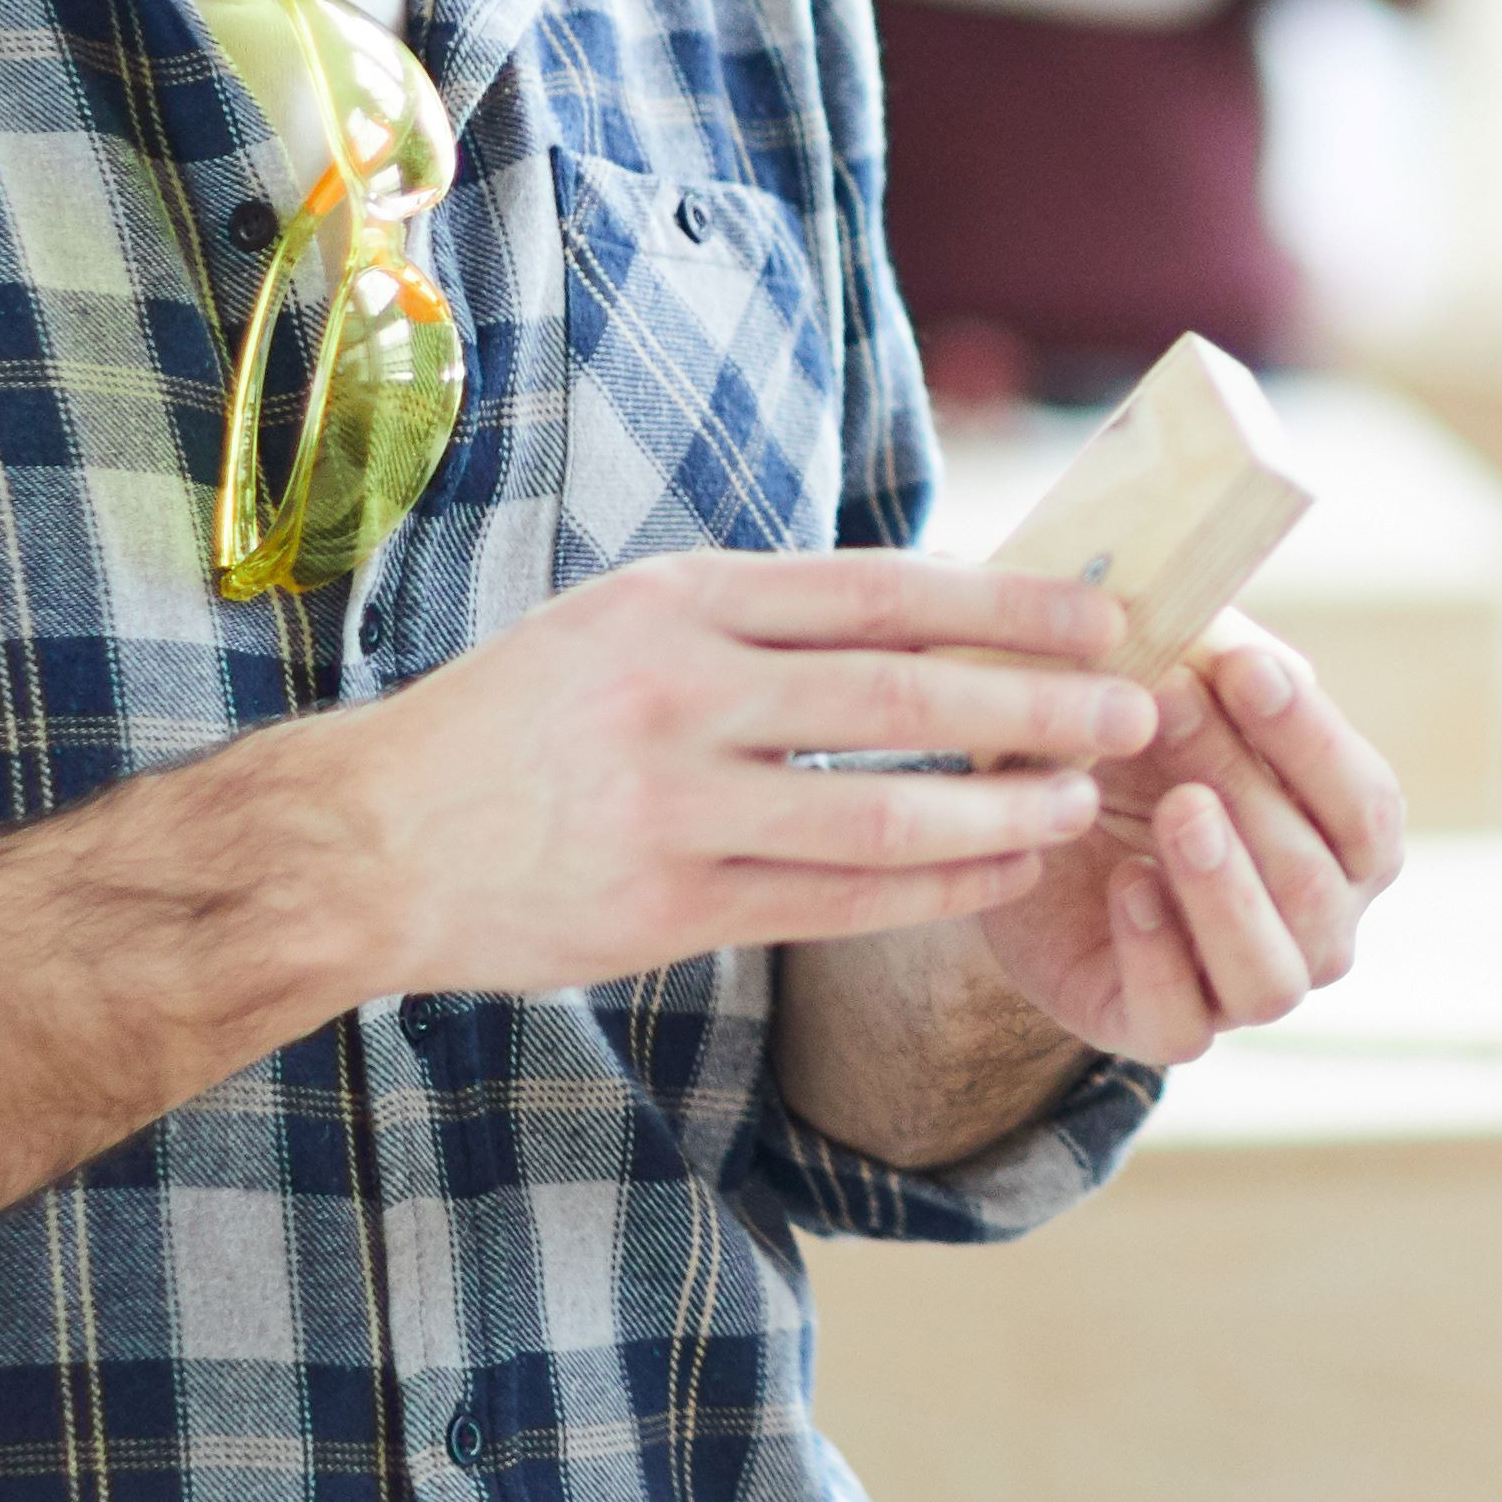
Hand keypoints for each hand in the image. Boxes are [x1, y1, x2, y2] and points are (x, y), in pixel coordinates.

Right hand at [338, 547, 1153, 993]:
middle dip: (1034, 706)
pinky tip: (1003, 874)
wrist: (368, 841)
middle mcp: (676, 694)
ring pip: (878, 815)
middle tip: (1133, 708)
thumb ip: (751, 617)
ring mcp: (670, 808)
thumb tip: (923, 609)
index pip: (875, 591)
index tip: (1099, 612)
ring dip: (1000, 813)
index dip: (1001, 603)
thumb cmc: (516, 721)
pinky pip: (833, 903)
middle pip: (897, 698)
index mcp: (673, 604)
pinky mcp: (666, 910)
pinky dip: (933, 891)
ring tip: (1083, 804)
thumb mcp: (619, 621)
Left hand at [951, 618, 1411, 1064]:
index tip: (1242, 665)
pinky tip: (1126, 884)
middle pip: (1313, 877)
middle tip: (1172, 703)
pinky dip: (1159, 955)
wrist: (1025, 836)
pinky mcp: (1161, 1025)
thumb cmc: (1132, 750)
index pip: (1367, 805)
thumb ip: (1207, 655)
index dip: (1312, 737)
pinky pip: (1183, 1025)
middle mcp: (1317, 925)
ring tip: (1177, 810)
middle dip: (1245, 784)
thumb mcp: (1165, 686)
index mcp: (1346, 844)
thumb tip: (1213, 619)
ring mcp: (1244, 985)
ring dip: (1226, 886)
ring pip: (1274, 973)